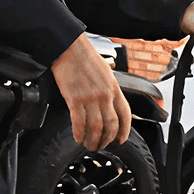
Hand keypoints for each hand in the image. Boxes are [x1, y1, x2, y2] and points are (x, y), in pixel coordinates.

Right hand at [52, 35, 131, 151]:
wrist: (68, 48)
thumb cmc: (84, 57)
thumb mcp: (106, 70)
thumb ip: (110, 86)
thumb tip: (112, 95)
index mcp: (114, 88)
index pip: (125, 115)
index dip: (124, 131)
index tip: (120, 140)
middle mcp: (104, 95)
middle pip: (110, 125)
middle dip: (106, 140)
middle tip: (101, 146)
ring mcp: (90, 98)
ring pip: (95, 128)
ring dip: (92, 140)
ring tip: (88, 145)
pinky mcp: (74, 99)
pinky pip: (79, 122)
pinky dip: (79, 133)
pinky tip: (77, 137)